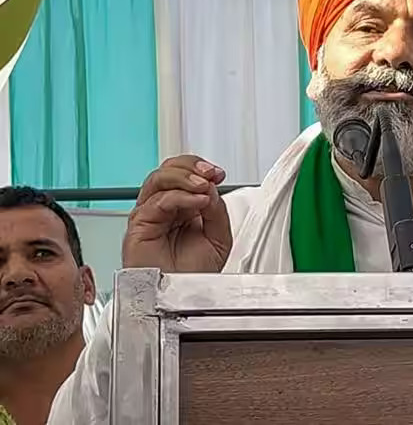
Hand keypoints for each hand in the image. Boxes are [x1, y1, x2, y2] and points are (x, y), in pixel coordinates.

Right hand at [122, 155, 231, 272]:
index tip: (219, 174)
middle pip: (168, 170)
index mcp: (182, 208)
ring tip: (204, 185)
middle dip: (191, 165)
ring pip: (158, 179)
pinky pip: (157, 202)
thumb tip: (211, 188)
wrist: (182, 300)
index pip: (185, 174)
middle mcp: (164, 208)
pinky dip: (180, 197)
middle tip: (211, 173)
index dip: (201, 168)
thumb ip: (217, 211)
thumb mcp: (219, 238)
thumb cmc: (194, 275)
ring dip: (184, 176)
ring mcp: (150, 215)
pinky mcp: (139, 226)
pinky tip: (197, 201)